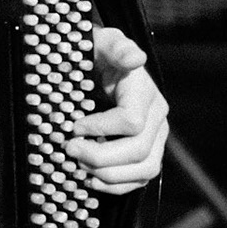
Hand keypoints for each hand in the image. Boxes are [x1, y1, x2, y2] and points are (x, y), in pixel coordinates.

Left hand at [64, 26, 169, 194]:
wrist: (101, 64)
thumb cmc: (97, 53)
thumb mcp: (101, 41)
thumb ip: (116, 45)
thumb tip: (135, 58)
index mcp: (145, 91)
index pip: (131, 122)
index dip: (100, 129)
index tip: (73, 126)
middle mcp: (158, 116)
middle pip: (138, 150)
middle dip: (100, 156)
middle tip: (69, 150)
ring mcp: (156, 137)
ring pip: (145, 170)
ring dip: (109, 175)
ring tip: (79, 166)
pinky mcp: (149, 152)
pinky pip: (141, 179)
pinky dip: (116, 186)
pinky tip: (92, 180)